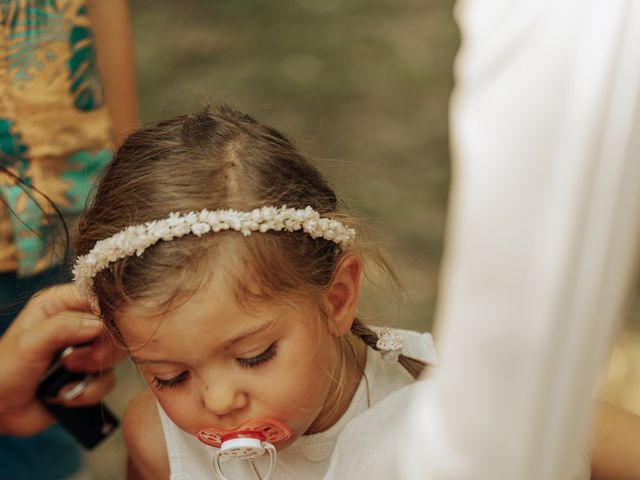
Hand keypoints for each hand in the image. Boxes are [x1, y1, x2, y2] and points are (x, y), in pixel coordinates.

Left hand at [0, 284, 124, 435]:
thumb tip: (99, 324)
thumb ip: (62, 327)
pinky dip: (89, 391)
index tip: (99, 332)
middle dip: (100, 348)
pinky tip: (66, 393)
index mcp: (60, 304)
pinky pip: (108, 380)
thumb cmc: (2, 372)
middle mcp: (77, 323)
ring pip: (116, 354)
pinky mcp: (90, 374)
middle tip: (74, 361)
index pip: (98, 296)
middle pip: (114, 326)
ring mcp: (85, 349)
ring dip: (93, 370)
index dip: (106, 313)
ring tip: (67, 375)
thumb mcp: (29, 343)